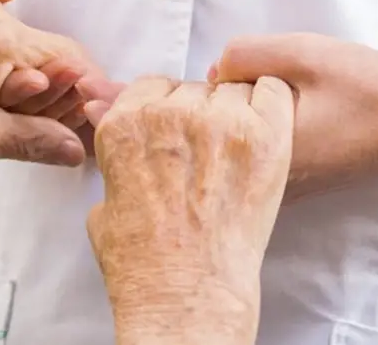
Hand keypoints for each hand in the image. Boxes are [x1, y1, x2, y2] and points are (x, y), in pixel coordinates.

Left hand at [0, 0, 104, 132]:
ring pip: (20, 46)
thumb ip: (33, 139)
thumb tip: (75, 148)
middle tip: (39, 130)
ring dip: (24, 80)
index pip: (69, 58)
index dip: (86, 92)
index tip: (92, 119)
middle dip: (52, 93)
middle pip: (46, 53)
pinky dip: (1, 65)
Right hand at [84, 77, 294, 344]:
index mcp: (125, 124)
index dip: (166, 109)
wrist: (187, 292)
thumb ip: (118, 163)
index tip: (176, 131)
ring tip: (237, 154)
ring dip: (235, 113)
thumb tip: (128, 147)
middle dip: (199, 114)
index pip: (152, 86)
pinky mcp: (263, 135)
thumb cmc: (143, 261)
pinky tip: (265, 136)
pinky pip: (272, 91)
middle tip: (207, 154)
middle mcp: (168, 113)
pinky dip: (271, 105)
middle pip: (192, 89)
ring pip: (232, 90)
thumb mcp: (105, 204)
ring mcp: (218, 121)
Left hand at [213, 33, 377, 201]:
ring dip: (253, 123)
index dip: (226, 85)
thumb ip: (245, 55)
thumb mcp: (302, 53)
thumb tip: (212, 73)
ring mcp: (285, 191)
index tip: (260, 76)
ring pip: (240, 151)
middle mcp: (268, 182)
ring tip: (298, 103)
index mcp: (263, 152)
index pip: (208, 117)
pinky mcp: (299, 188)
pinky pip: (262, 161)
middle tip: (283, 90)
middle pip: (220, 139)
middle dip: (234, 108)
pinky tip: (303, 120)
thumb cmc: (368, 87)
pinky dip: (268, 139)